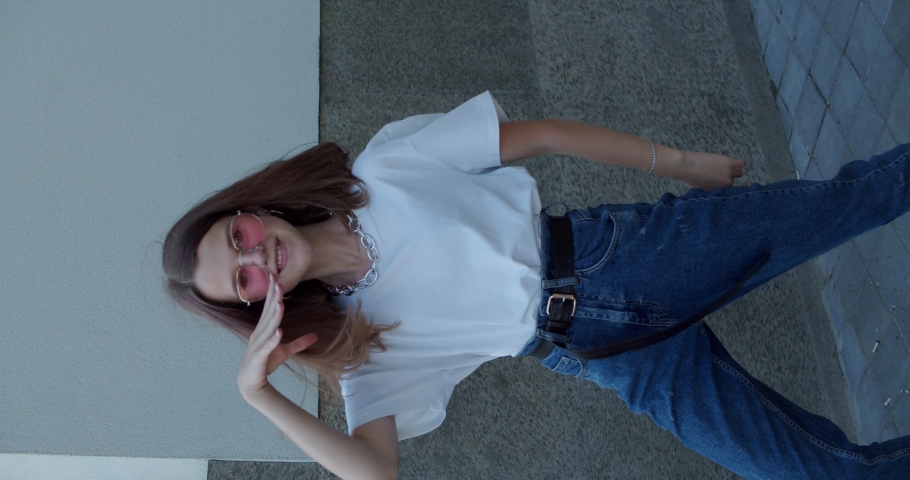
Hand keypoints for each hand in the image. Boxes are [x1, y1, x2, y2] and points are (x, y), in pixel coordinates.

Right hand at [237, 274, 317, 400]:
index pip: (268, 307)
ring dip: (274, 316)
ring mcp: (258, 344)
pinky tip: (279, 332)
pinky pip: (267, 346)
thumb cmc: (265, 363)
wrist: (251, 383)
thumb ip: (299, 343)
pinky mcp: (259, 357)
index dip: (271, 292)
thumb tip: (316, 336)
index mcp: (264, 329)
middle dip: (273, 297)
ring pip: (268, 327)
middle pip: (268, 313)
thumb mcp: (286, 352)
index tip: (275, 276)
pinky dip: (273, 339)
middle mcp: (259, 333)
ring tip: (281, 303)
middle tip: (277, 280)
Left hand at [674, 150, 746, 189]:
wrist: (687, 166)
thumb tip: (718, 192)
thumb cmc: (691, 179)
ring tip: (723, 167)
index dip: (734, 188)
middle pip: (733, 180)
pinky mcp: (729, 162)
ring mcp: (729, 172)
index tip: (737, 186)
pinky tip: (734, 162)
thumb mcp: (702, 191)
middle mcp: (727, 183)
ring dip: (733, 170)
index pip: (734, 192)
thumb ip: (713, 192)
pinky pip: (742, 163)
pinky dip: (740, 163)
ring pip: (739, 172)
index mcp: (721, 191)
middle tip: (717, 173)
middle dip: (727, 177)